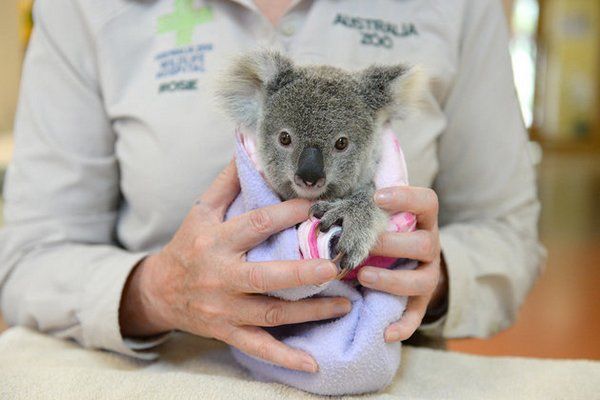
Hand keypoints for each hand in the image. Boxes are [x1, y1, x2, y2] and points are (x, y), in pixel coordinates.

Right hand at [120, 161, 350, 371]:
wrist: (160, 290)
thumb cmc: (189, 244)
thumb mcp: (202, 210)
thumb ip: (229, 182)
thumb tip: (250, 147)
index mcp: (215, 240)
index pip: (256, 225)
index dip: (287, 214)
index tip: (319, 205)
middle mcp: (220, 276)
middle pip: (264, 277)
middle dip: (302, 272)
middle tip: (337, 265)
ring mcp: (224, 309)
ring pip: (270, 313)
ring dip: (310, 312)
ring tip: (345, 304)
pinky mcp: (228, 331)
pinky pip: (259, 347)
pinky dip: (285, 358)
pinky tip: (314, 364)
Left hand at [357, 186, 446, 341]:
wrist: (408, 259)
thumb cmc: (382, 231)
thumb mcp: (377, 217)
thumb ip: (359, 209)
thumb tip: (314, 208)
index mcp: (422, 220)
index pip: (427, 201)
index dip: (406, 198)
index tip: (376, 197)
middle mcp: (431, 246)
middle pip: (424, 244)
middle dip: (392, 245)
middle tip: (364, 246)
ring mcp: (428, 274)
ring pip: (422, 280)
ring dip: (392, 280)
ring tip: (364, 277)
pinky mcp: (421, 300)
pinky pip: (417, 315)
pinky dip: (403, 325)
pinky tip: (385, 332)